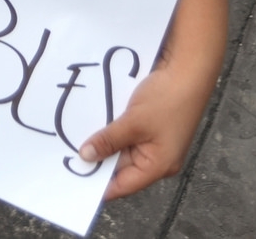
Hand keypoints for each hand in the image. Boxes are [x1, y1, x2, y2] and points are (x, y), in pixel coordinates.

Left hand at [76, 50, 216, 200]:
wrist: (189, 70)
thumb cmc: (167, 100)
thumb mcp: (133, 122)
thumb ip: (109, 141)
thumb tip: (86, 157)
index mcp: (158, 167)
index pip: (123, 185)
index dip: (97, 185)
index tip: (72, 180)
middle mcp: (157, 160)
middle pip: (121, 168)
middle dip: (97, 161)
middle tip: (66, 157)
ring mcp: (155, 142)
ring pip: (122, 150)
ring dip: (103, 144)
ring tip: (73, 141)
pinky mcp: (151, 127)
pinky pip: (126, 135)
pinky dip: (112, 131)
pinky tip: (92, 125)